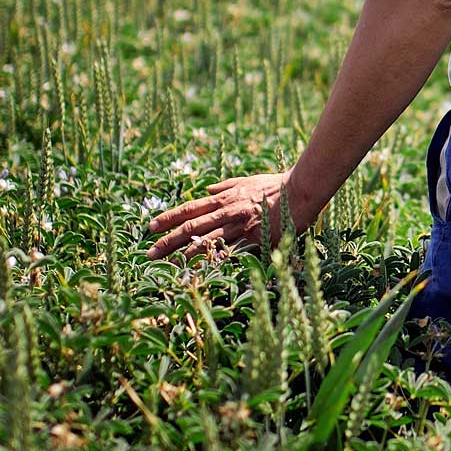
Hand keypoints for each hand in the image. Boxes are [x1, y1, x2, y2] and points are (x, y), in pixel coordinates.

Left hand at [145, 171, 303, 261]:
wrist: (301, 190)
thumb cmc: (276, 186)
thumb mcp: (247, 180)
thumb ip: (225, 186)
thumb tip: (206, 190)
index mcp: (224, 198)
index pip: (189, 208)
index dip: (168, 218)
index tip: (150, 227)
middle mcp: (227, 211)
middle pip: (191, 226)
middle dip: (168, 240)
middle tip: (149, 253)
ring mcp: (239, 225)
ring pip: (207, 240)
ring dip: (185, 254)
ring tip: (168, 266)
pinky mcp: (253, 238)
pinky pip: (231, 251)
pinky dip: (216, 260)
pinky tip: (202, 270)